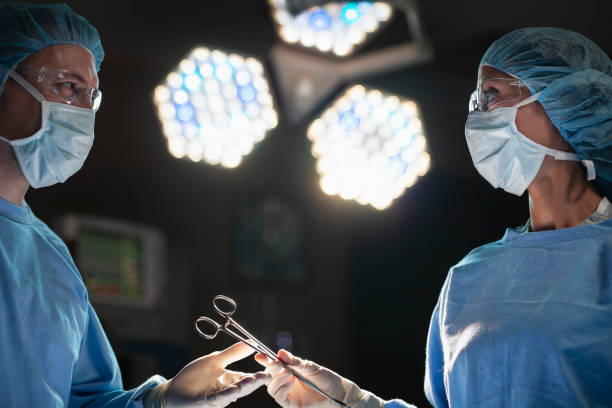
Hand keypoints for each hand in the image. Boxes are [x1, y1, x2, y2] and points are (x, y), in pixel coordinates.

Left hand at [145, 342, 269, 406]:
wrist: (174, 390)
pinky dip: (228, 393)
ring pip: (236, 391)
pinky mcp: (207, 402)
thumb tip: (252, 342)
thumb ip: (233, 353)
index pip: (250, 375)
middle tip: (274, 372)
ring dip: (248, 385)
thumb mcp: (215, 360)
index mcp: (231, 379)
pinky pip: (219, 398)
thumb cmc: (194, 376)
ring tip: (261, 379)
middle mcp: (228, 389)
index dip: (262, 369)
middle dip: (260, 379)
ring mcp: (218, 397)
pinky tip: (235, 389)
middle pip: (247, 384)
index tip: (276, 363)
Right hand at [255, 350, 381, 407]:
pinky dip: (282, 387)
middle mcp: (287, 383)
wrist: (339, 394)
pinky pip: (279, 397)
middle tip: (276, 363)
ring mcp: (288, 394)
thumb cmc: (327, 379)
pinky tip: (290, 380)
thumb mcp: (311, 367)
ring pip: (271, 388)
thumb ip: (295, 362)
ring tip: (287, 372)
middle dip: (270, 368)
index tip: (259, 355)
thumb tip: (280, 352)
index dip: (265, 360)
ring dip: (276, 378)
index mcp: (290, 371)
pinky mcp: (291, 405)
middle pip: (269, 376)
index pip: (275, 366)